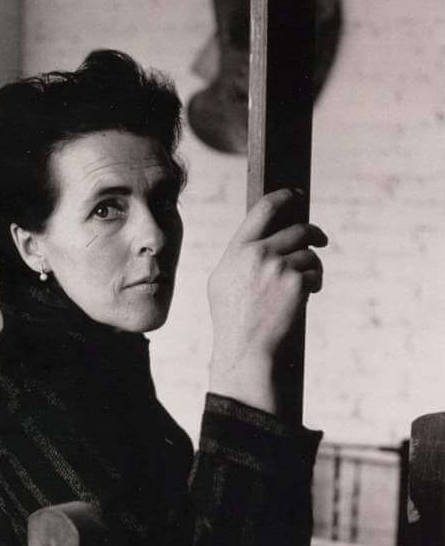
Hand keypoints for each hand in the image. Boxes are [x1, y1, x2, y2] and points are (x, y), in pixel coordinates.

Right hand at [208, 189, 326, 416]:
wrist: (246, 350)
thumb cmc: (233, 321)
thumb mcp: (223, 282)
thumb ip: (239, 257)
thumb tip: (262, 239)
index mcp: (237, 250)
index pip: (263, 209)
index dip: (284, 197)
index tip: (296, 195)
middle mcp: (256, 253)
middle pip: (297, 229)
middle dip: (314, 233)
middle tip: (321, 239)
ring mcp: (277, 267)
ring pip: (309, 254)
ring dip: (312, 267)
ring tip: (304, 286)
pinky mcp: (296, 282)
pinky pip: (315, 272)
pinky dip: (314, 283)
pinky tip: (304, 298)